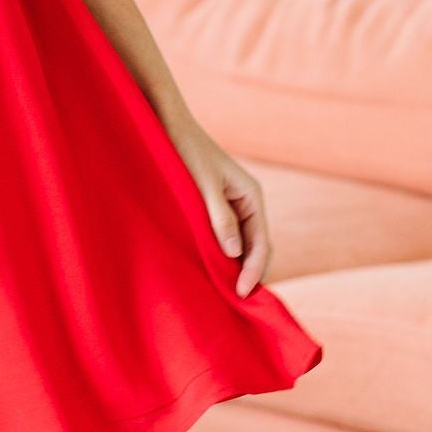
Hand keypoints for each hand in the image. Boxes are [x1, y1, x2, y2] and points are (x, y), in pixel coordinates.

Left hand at [163, 115, 270, 294]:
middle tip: (235, 304)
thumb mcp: (202, 186)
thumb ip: (219, 218)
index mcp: (252, 196)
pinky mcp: (216, 209)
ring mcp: (233, 207)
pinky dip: (222, 257)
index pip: (261, 243)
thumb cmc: (186, 152)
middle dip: (249, 274)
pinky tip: (211, 273)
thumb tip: (233, 253)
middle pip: (257, 248)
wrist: (169, 127)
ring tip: (225, 295)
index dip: (253, 271)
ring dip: (235, 268)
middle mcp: (247, 203)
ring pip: (242, 246)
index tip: (240, 294)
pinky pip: (226, 239)